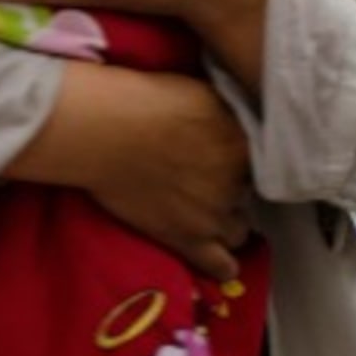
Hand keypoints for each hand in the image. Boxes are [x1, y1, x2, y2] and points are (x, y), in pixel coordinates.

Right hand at [10, 65, 253, 280]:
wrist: (98, 130)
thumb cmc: (140, 99)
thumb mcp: (197, 91)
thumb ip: (226, 115)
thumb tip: (237, 125)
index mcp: (241, 144)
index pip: (257, 158)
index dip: (236, 155)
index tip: (217, 151)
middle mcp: (235, 183)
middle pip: (245, 192)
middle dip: (229, 186)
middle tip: (202, 175)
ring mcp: (212, 216)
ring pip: (239, 229)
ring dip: (226, 220)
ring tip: (202, 209)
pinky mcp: (186, 239)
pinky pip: (221, 265)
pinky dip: (222, 262)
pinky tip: (214, 251)